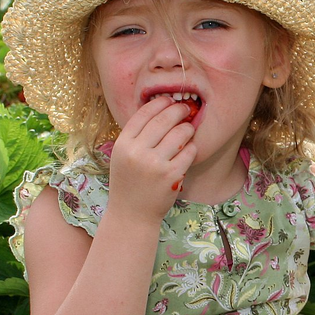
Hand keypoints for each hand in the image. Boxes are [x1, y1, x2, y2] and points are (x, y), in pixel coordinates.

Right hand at [105, 98, 196, 221]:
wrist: (132, 214)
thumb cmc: (129, 183)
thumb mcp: (123, 156)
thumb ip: (136, 136)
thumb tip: (160, 111)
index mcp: (123, 144)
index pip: (143, 114)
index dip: (158, 103)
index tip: (168, 100)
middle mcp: (137, 153)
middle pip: (163, 120)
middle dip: (178, 110)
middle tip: (185, 108)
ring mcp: (155, 165)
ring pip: (180, 134)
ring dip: (187, 128)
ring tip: (188, 129)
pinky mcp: (172, 176)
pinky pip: (189, 152)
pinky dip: (191, 148)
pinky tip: (189, 149)